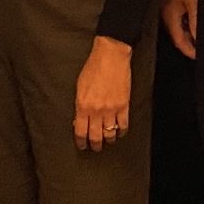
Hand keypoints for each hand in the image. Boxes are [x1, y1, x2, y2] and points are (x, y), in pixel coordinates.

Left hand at [73, 37, 134, 152]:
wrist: (110, 56)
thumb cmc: (93, 68)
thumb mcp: (79, 87)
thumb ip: (80, 105)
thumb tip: (79, 120)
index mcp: (82, 105)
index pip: (80, 131)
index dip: (81, 142)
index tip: (81, 145)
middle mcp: (96, 110)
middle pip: (95, 137)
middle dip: (94, 145)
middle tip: (95, 147)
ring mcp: (111, 109)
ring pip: (110, 134)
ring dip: (108, 140)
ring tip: (107, 140)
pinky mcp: (124, 106)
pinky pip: (123, 126)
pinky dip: (121, 132)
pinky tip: (119, 132)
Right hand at [158, 0, 198, 58]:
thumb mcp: (194, 2)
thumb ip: (196, 23)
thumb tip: (199, 40)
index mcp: (169, 17)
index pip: (178, 41)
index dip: (189, 51)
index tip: (198, 57)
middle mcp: (165, 13)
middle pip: (176, 34)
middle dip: (188, 43)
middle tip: (200, 48)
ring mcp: (166, 4)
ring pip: (177, 25)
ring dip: (187, 32)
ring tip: (199, 36)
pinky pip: (177, 15)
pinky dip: (185, 21)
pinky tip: (194, 19)